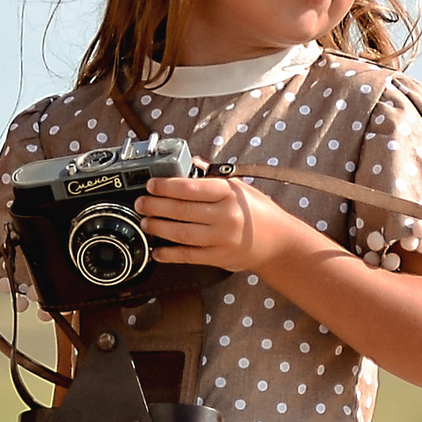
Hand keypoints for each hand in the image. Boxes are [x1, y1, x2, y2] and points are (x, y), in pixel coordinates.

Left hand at [135, 173, 296, 271]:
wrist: (279, 242)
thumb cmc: (259, 212)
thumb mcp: (240, 188)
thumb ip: (213, 177)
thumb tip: (191, 163)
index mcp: (229, 194)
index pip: (191, 188)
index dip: (166, 186)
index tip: (151, 185)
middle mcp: (225, 216)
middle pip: (181, 210)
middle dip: (156, 206)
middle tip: (142, 203)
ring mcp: (222, 239)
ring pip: (182, 233)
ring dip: (159, 227)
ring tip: (146, 222)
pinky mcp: (219, 258)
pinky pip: (189, 256)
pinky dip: (170, 254)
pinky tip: (157, 251)